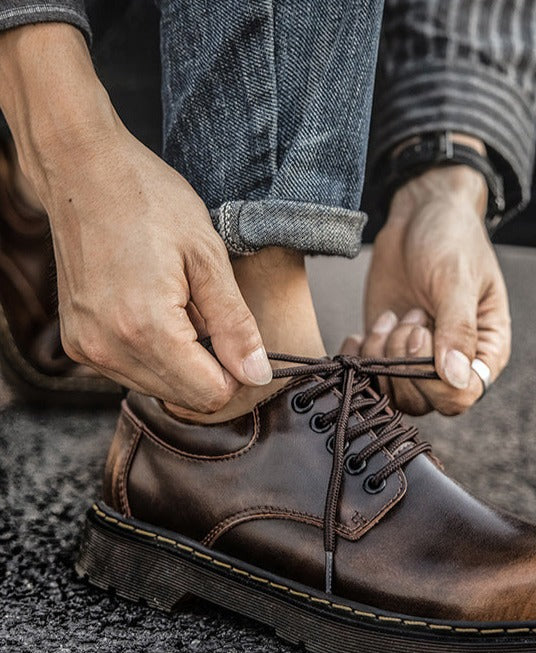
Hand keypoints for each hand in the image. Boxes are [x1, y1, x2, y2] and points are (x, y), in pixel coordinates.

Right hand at [0, 24, 269, 411]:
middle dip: (209, 367)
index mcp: (146, 328)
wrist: (83, 170)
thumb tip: (258, 376)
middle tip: (207, 313)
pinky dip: (154, 354)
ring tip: (177, 306)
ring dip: (181, 361)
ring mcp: (86, 349)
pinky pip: (131, 373)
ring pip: (158, 389)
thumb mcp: (208, 258)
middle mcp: (108, 349)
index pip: (210, 395)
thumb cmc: (149, 201)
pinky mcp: (76, 343)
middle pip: (185, 398)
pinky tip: (154, 311)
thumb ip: (235, 326)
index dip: (236, 371)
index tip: (237, 337)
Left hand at [348, 164, 510, 415]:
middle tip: (408, 316)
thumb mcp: (456, 280)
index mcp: (484, 350)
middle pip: (423, 401)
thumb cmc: (451, 239)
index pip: (461, 395)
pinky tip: (361, 333)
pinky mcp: (387, 350)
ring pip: (392, 393)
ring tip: (390, 317)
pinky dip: (359, 359)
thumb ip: (456, 330)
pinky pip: (369, 377)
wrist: (420, 213)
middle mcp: (452, 363)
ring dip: (380, 359)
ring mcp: (416, 359)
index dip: (432, 379)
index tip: (419, 333)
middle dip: (403, 361)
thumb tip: (455, 380)